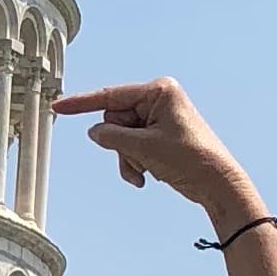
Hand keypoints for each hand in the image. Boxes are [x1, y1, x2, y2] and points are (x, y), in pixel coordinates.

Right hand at [51, 77, 259, 223]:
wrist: (217, 184)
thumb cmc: (191, 159)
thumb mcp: (144, 147)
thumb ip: (112, 136)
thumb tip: (95, 132)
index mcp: (159, 91)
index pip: (111, 96)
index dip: (82, 103)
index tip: (59, 106)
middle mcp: (158, 100)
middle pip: (115, 120)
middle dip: (120, 144)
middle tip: (139, 158)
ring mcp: (158, 118)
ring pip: (121, 137)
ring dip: (128, 158)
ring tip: (144, 172)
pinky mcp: (159, 135)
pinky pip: (132, 146)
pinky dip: (135, 162)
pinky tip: (147, 176)